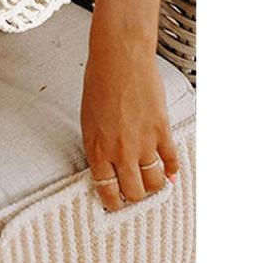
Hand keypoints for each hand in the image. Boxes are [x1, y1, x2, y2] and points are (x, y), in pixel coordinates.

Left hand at [80, 43, 178, 210]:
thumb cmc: (99, 82)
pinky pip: (171, 161)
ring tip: (152, 182)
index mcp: (96, 149)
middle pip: (134, 192)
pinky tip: (170, 172)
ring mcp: (144, 143)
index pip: (106, 190)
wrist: (120, 59)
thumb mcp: (89, 119)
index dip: (113, 201)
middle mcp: (120, 152)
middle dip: (135, 196)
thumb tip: (111, 164)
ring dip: (155, 186)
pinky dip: (172, 170)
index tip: (115, 202)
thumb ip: (100, 144)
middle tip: (135, 191)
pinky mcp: (162, 131)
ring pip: (155, 182)